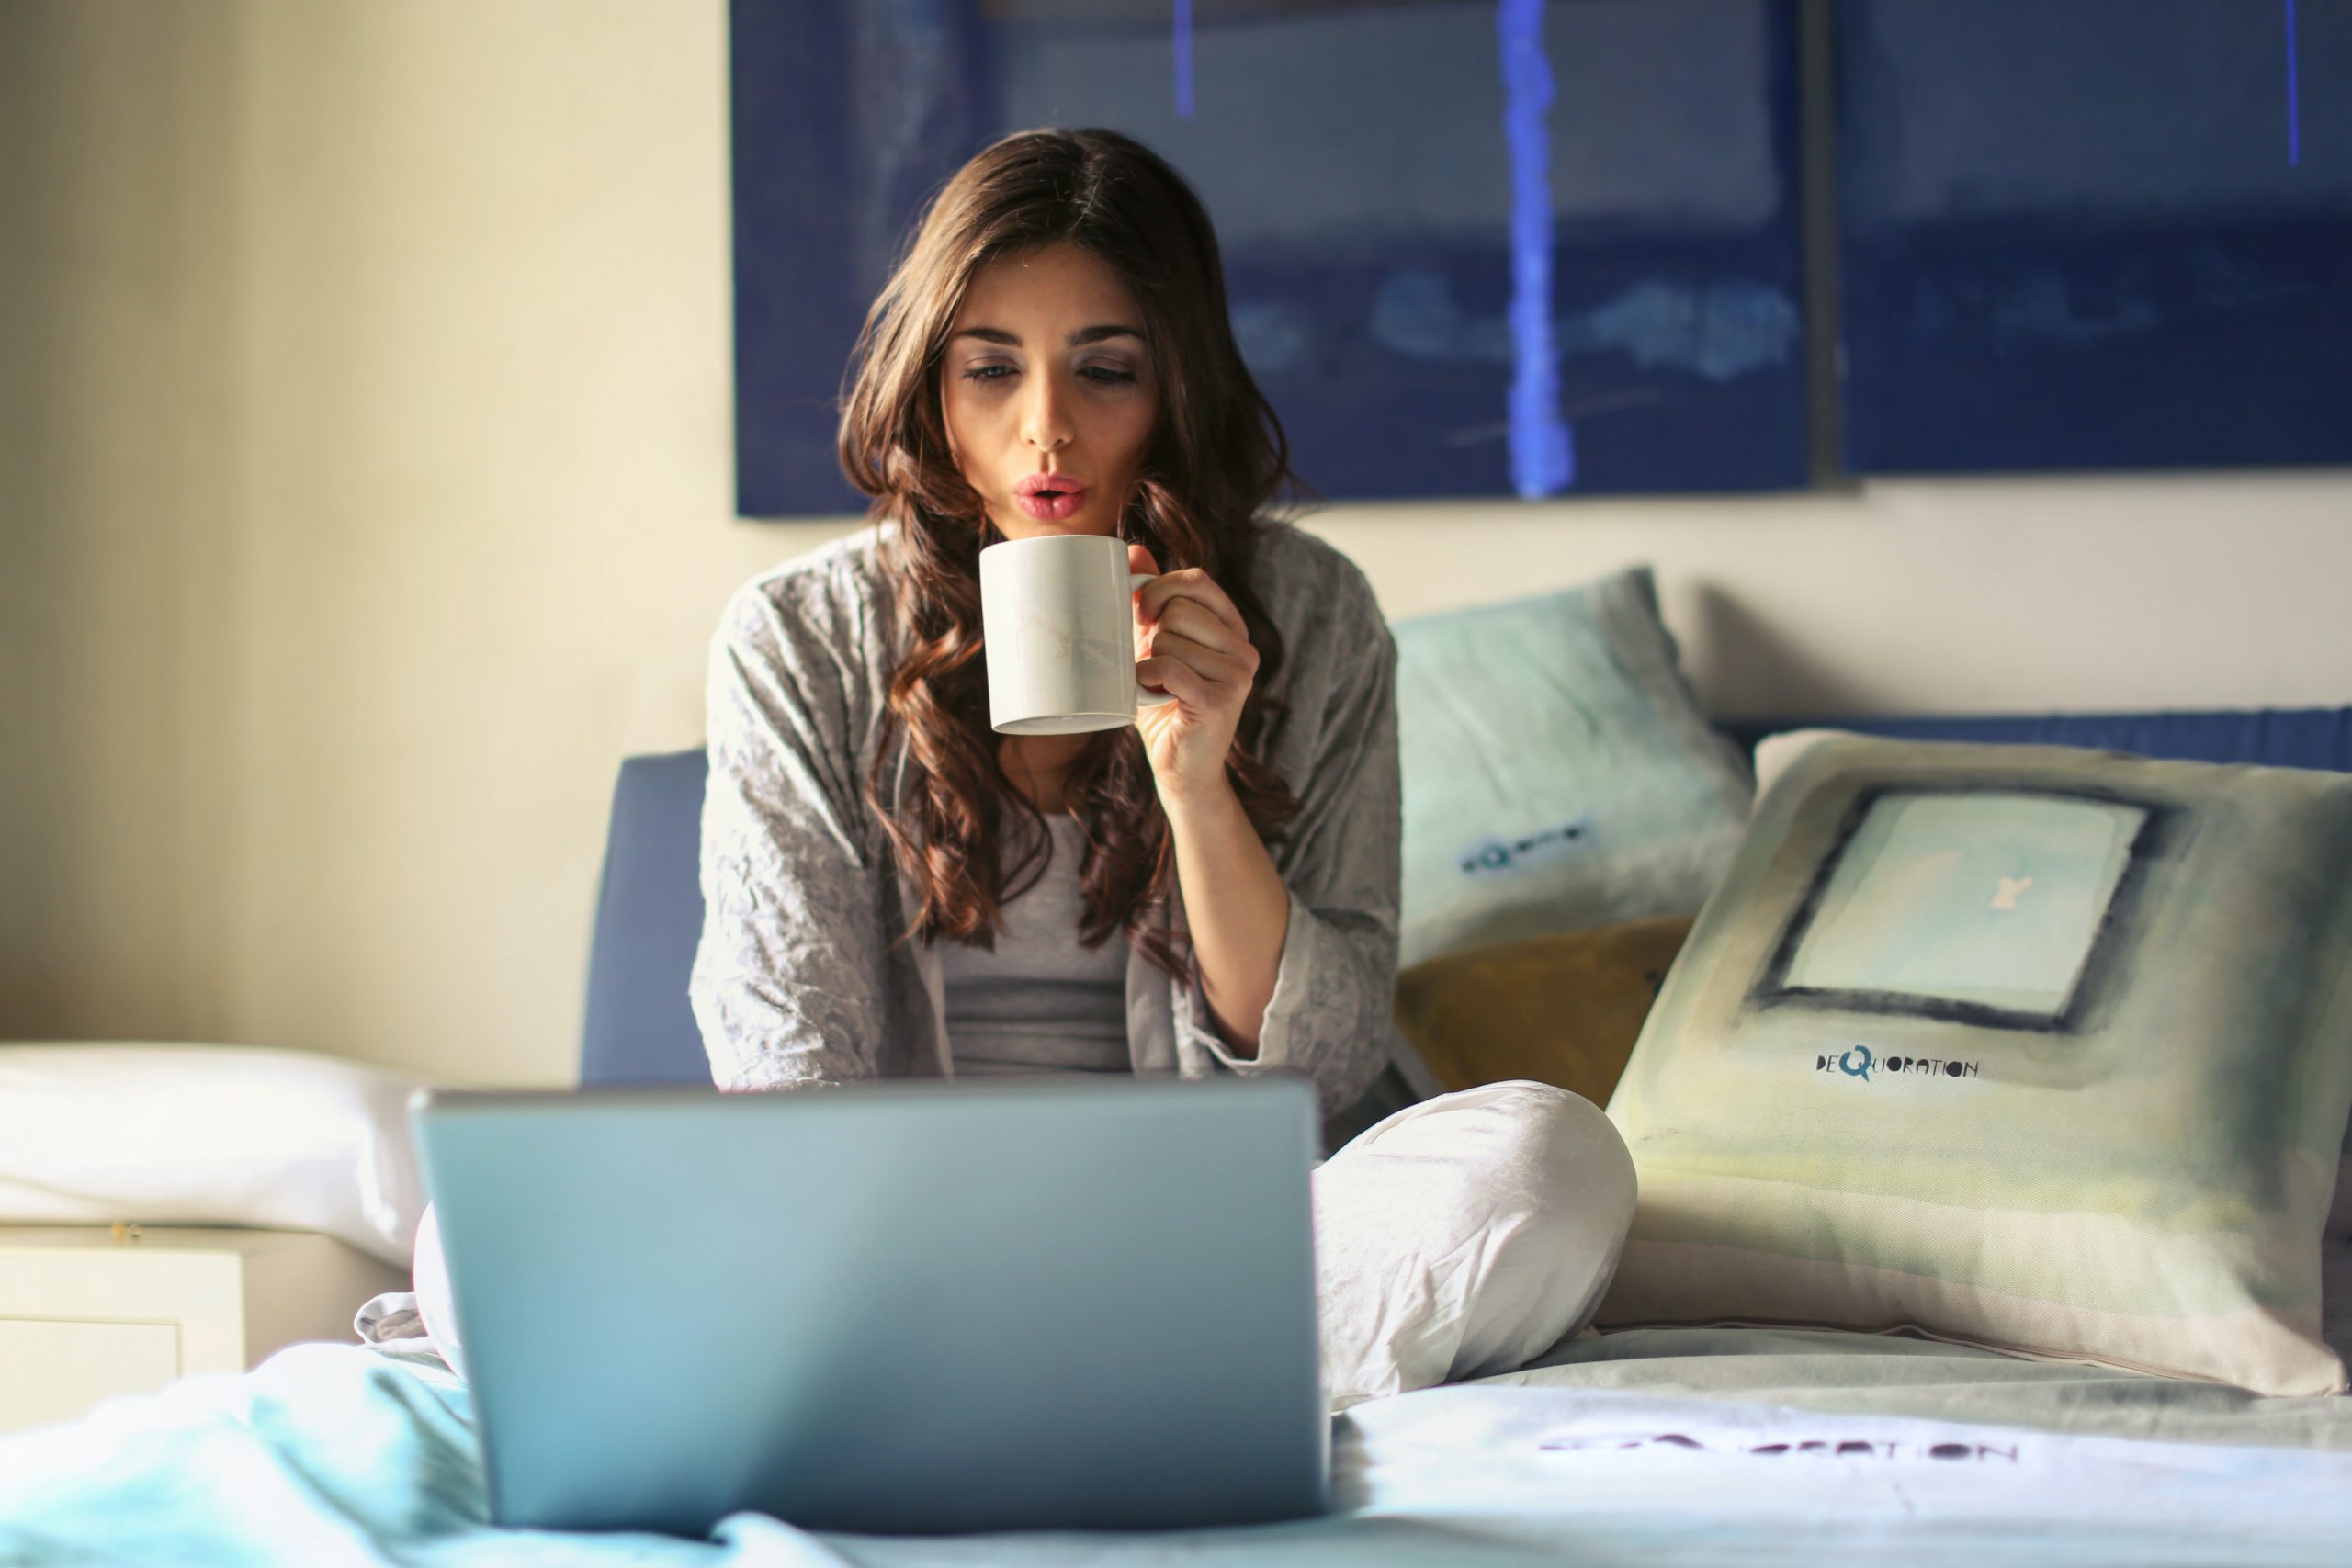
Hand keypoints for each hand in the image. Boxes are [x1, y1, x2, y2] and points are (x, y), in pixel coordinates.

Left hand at [1128, 542, 1259, 805]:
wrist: (1180, 767)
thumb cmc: (1165, 704)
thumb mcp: (1154, 645)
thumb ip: (1151, 600)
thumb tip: (1132, 551)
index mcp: (1232, 628)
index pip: (1197, 580)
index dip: (1160, 588)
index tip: (1141, 613)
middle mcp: (1244, 648)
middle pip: (1180, 608)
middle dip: (1152, 634)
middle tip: (1152, 664)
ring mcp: (1239, 675)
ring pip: (1170, 639)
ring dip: (1148, 663)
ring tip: (1158, 688)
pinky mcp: (1223, 700)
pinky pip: (1169, 668)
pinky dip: (1147, 679)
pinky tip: (1151, 694)